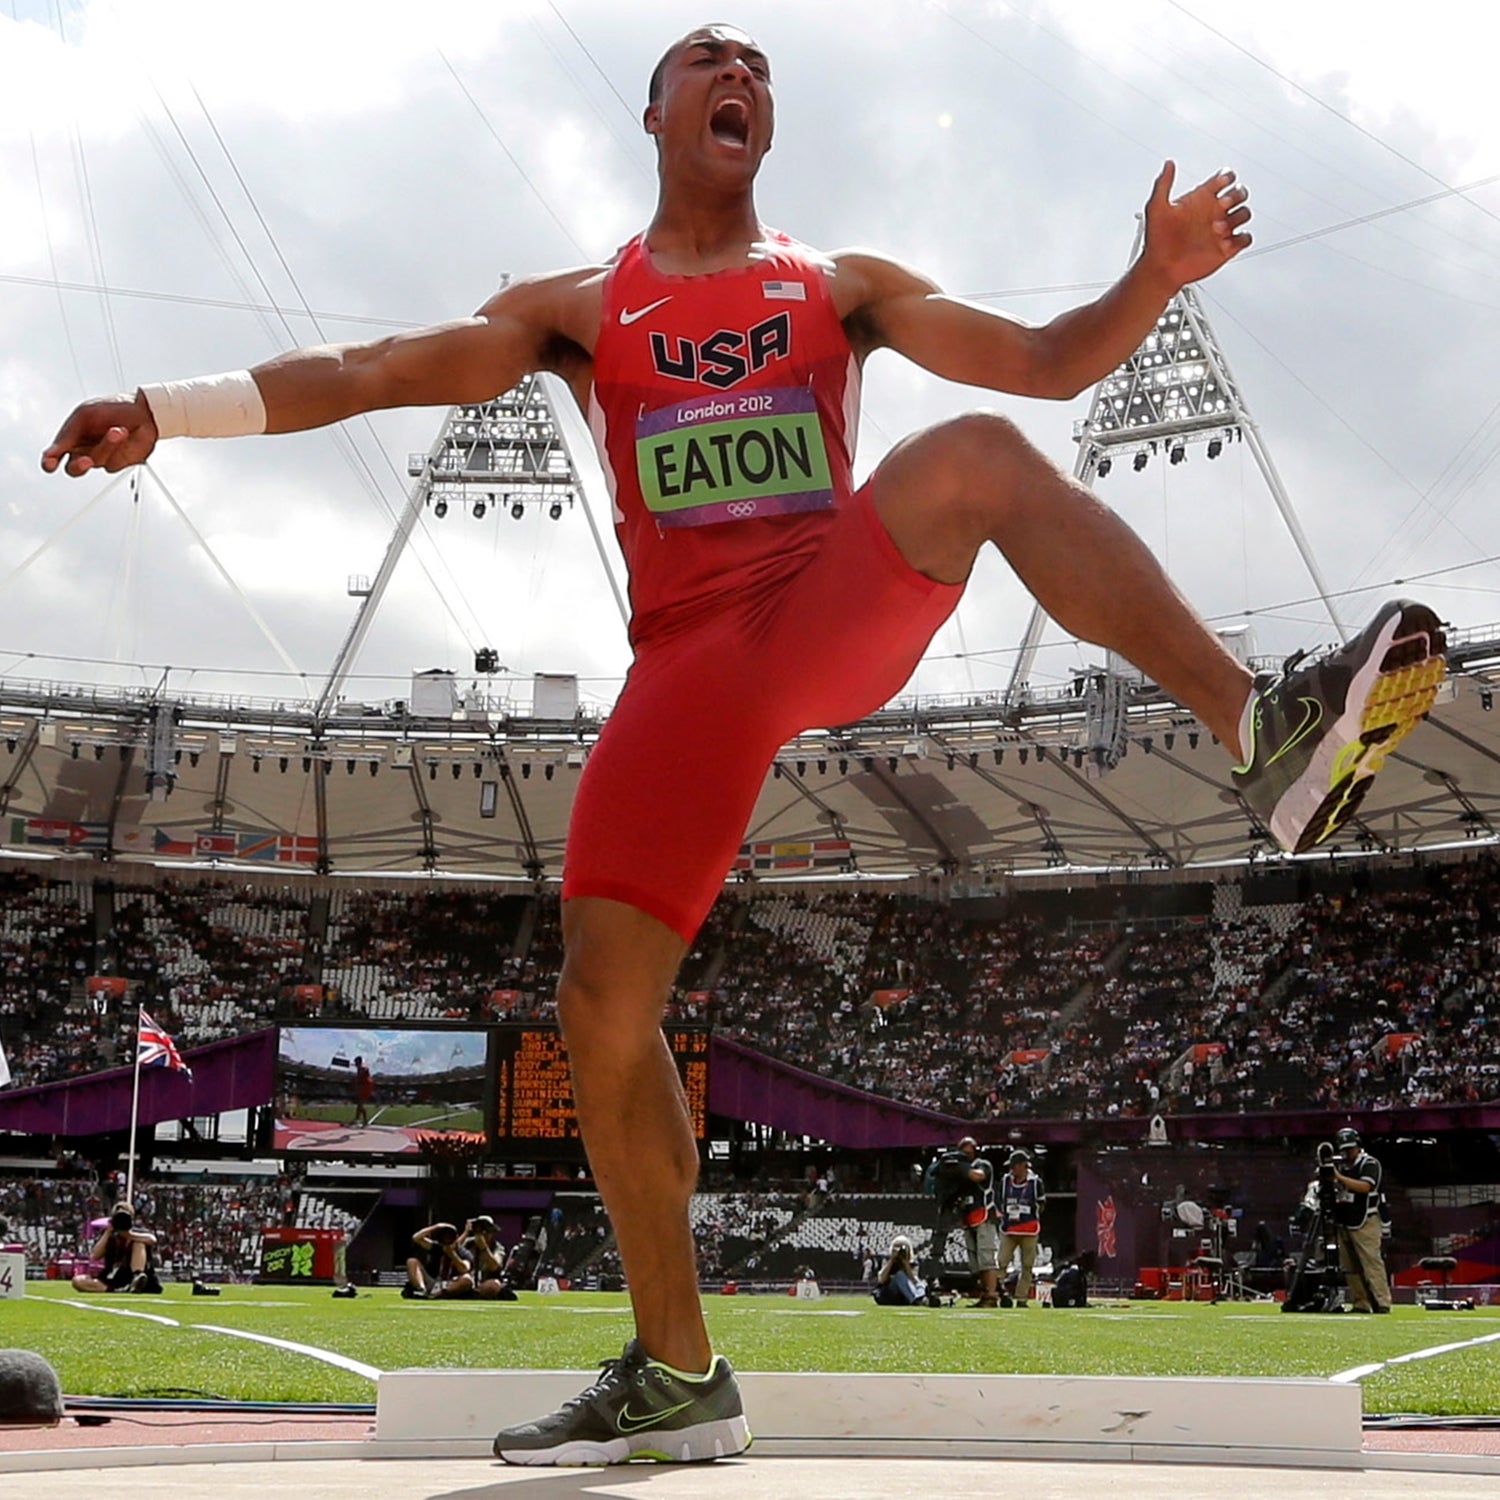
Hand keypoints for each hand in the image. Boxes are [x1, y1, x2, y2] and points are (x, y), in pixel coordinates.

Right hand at [41, 392, 158, 477]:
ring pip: (97, 462)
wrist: (143, 412)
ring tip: (117, 430)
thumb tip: (53, 452)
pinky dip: (119, 448)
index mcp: (71, 439)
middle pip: (74, 469)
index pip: (54, 456)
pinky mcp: (119, 463)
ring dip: (107, 446)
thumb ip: (68, 434)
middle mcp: (85, 451)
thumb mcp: (85, 415)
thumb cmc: (112, 409)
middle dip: (79, 466)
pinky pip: (113, 463)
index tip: (50, 463)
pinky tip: (125, 435)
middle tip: (86, 461)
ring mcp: (102, 458)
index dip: (49, 462)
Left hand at [1141, 162, 1251, 289]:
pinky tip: (1225, 243)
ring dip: (1236, 218)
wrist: (1160, 268)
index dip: (1226, 177)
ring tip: (1217, 229)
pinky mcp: (1227, 248)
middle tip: (1221, 205)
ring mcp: (1221, 230)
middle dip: (1235, 195)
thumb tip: (1168, 164)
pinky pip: (1245, 238)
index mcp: (1201, 199)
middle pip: (1239, 193)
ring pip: (1244, 214)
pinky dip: (1241, 238)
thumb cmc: (1157, 241)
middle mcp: (1213, 213)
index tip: (1218, 184)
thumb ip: (1163, 185)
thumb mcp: (1156, 208)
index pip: (1224, 178)